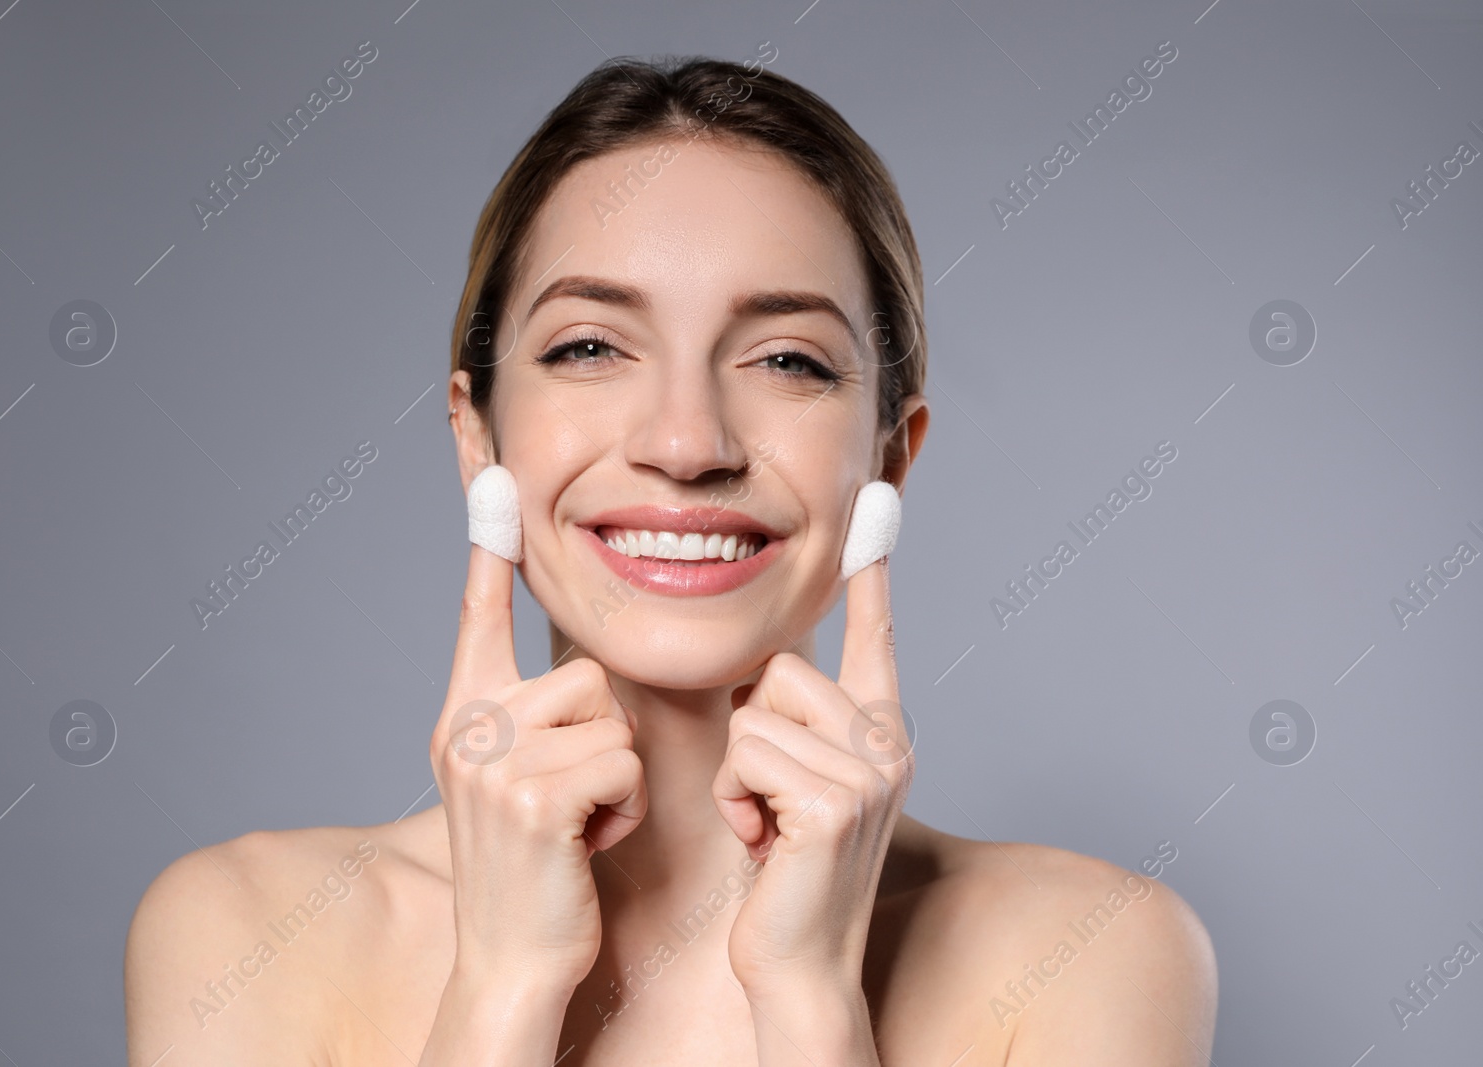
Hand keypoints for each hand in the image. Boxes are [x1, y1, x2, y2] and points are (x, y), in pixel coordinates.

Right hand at [430, 534, 646, 998]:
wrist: (514, 958)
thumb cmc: (539, 867)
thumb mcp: (524, 781)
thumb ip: (537, 719)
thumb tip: (583, 677)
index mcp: (465, 712)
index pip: (480, 612)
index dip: (488, 542)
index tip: (492, 470)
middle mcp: (466, 726)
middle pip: (584, 673)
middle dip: (602, 740)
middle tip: (571, 802)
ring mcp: (491, 760)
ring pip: (609, 719)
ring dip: (617, 778)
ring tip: (579, 825)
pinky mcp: (529, 795)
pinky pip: (621, 763)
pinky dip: (624, 810)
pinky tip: (587, 845)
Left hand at [711, 553, 913, 998]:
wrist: (797, 963)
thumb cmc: (783, 875)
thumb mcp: (792, 785)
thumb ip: (793, 729)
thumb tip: (760, 677)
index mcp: (879, 733)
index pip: (875, 636)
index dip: (872, 572)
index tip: (876, 503)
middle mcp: (888, 743)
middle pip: (781, 670)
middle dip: (751, 734)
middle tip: (770, 803)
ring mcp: (870, 771)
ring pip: (755, 714)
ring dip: (739, 775)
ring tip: (766, 827)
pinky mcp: (836, 800)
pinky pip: (747, 753)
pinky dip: (736, 800)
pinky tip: (765, 845)